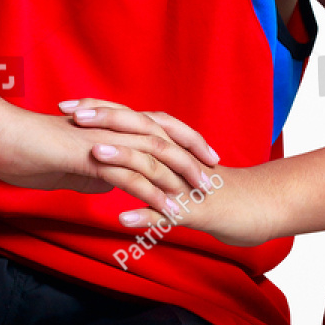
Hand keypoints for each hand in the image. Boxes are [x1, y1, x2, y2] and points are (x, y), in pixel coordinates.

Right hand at [0, 97, 217, 199]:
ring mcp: (102, 141)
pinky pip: (130, 177)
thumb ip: (88, 172)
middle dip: (193, 155)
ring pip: (154, 156)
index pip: (154, 127)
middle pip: (164, 137)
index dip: (180, 140)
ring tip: (202, 197)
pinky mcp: (90, 158)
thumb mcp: (64, 165)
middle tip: (215, 174)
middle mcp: (111, 129)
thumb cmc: (24, 149)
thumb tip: (103, 184)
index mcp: (107, 127)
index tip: (201, 157)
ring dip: (180, 178)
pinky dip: (153, 195)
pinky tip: (168, 212)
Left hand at [59, 97, 276, 247]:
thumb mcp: (174, 171)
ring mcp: (188, 185)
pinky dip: (146, 217)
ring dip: (125, 160)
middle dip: (107, 122)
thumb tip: (109, 150)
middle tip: (73, 116)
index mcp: (170, 146)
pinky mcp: (198, 212)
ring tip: (94, 155)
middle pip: (141, 132)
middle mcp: (178, 158)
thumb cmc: (212, 191)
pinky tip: (122, 219)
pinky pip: (169, 215)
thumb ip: (145, 160)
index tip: (65, 105)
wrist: (259, 209)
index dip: (100, 110)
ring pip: (154, 168)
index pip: (132, 119)